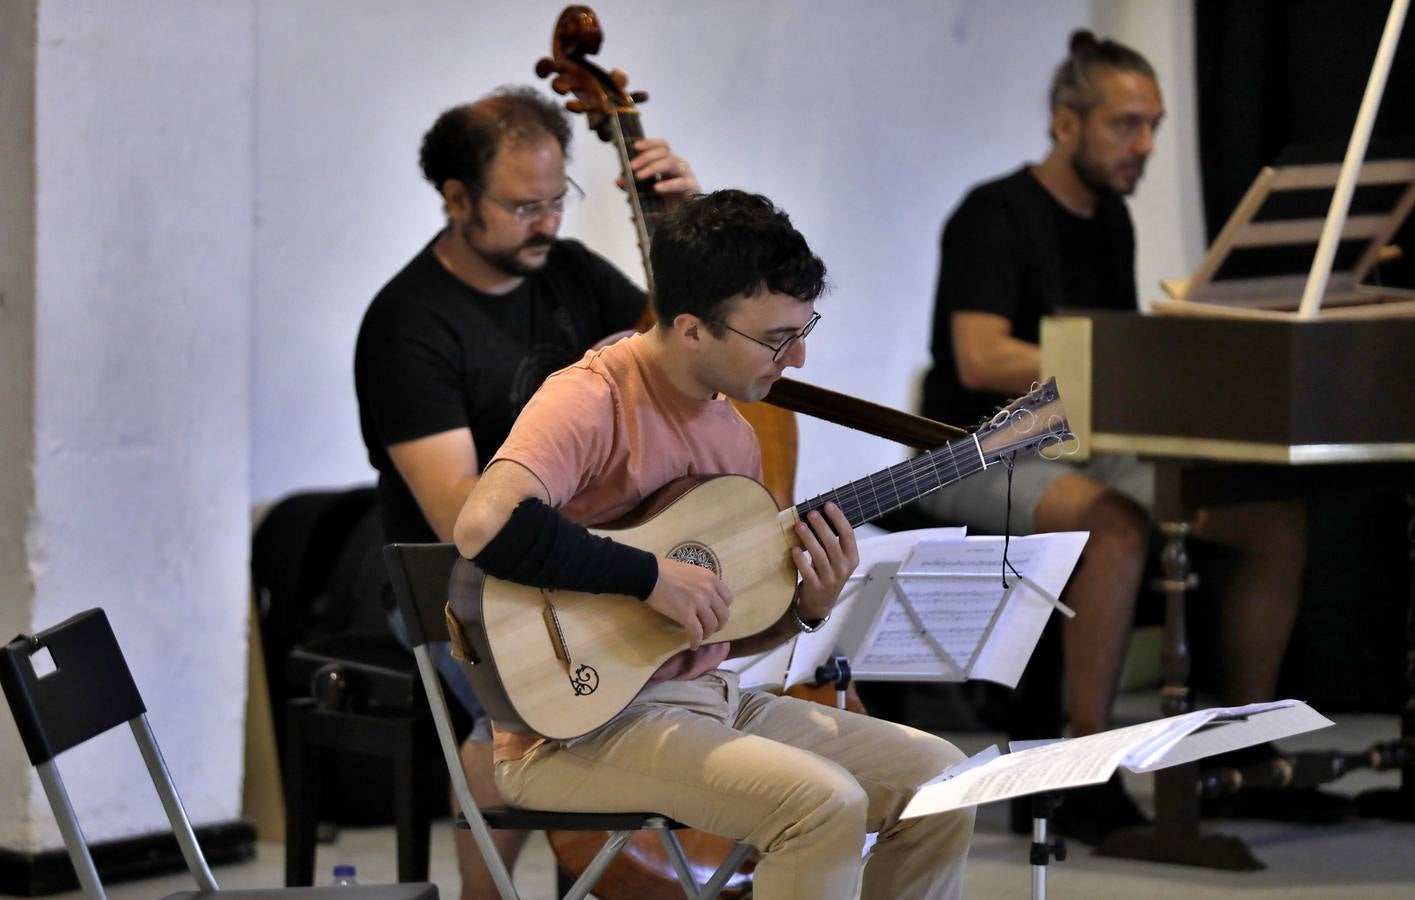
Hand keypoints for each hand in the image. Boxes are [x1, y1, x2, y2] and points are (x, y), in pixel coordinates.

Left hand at [618, 138, 699, 208]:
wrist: (684, 223)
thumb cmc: (668, 206)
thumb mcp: (646, 194)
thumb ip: (632, 187)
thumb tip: (618, 180)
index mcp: (668, 165)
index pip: (661, 147)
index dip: (650, 143)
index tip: (635, 146)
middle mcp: (678, 167)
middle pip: (664, 152)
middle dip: (645, 157)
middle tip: (631, 167)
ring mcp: (686, 176)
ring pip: (671, 162)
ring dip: (652, 167)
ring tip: (639, 176)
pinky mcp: (693, 189)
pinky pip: (681, 182)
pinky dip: (668, 184)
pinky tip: (657, 188)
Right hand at [645, 558, 732, 649]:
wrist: (649, 574)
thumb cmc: (667, 570)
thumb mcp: (693, 571)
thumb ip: (703, 583)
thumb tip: (706, 598)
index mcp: (711, 579)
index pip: (728, 599)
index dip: (723, 609)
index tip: (716, 613)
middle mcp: (709, 591)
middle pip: (723, 614)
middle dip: (718, 624)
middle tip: (711, 628)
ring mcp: (698, 603)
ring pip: (711, 625)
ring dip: (707, 634)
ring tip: (701, 636)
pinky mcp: (685, 614)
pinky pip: (696, 632)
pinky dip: (696, 641)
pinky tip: (693, 645)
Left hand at [792, 502, 858, 621]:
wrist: (821, 603)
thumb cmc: (828, 574)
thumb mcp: (837, 559)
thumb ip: (832, 541)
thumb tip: (821, 513)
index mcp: (852, 558)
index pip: (848, 534)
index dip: (838, 518)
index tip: (828, 505)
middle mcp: (843, 568)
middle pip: (833, 543)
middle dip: (821, 526)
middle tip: (810, 513)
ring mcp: (830, 579)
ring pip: (819, 555)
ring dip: (809, 538)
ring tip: (799, 526)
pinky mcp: (816, 587)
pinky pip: (807, 570)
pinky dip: (800, 559)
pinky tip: (794, 548)